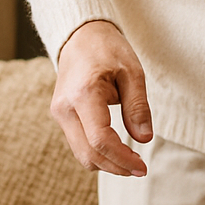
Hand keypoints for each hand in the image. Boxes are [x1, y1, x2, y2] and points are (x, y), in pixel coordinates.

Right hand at [50, 20, 151, 176]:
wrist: (81, 36)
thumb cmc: (109, 50)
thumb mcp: (132, 72)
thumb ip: (138, 106)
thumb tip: (144, 139)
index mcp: (84, 94)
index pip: (100, 140)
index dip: (121, 158)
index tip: (142, 166)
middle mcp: (65, 108)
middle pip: (88, 154)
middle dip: (115, 166)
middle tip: (140, 169)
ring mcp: (59, 113)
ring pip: (81, 154)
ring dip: (106, 163)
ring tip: (131, 161)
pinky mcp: (61, 116)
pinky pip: (78, 144)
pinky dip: (97, 153)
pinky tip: (116, 150)